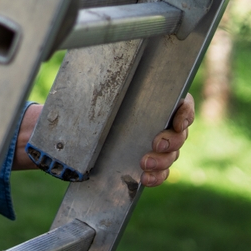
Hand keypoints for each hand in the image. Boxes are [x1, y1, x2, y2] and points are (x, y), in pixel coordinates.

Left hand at [13, 94, 195, 185]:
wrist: (64, 140)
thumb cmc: (79, 110)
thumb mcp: (88, 95)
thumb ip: (99, 85)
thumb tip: (93, 72)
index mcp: (151, 101)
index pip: (181, 104)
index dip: (186, 112)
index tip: (178, 120)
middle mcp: (156, 123)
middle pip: (180, 132)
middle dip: (172, 139)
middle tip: (155, 142)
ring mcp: (152, 145)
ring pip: (172, 154)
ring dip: (163, 160)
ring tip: (144, 163)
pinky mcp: (145, 164)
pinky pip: (160, 172)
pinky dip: (157, 176)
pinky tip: (145, 177)